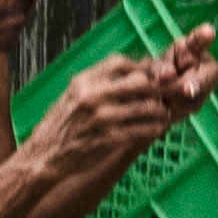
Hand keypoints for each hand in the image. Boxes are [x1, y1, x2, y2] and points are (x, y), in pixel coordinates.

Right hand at [42, 47, 208, 164]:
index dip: (143, 66)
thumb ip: (101, 81)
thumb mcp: (75, 94)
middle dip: (161, 86)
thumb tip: (139, 68)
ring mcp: (101, 118)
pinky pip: (143, 129)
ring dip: (161, 110)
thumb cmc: (62, 124)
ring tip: (165, 112)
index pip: (120, 62)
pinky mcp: (108, 139)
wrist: (43, 155)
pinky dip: (155, 128)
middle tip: (173, 91)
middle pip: (141, 81)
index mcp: (83, 81)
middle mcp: (92, 96)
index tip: (155, 73)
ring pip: (147, 106)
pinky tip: (158, 128)